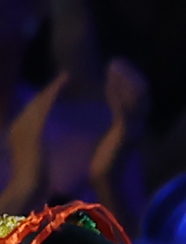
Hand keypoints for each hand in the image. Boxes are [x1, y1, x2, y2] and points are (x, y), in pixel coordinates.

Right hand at [0, 69, 71, 209]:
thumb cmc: (32, 181)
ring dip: (53, 87)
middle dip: (50, 88)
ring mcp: (24, 125)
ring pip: (41, 100)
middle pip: (36, 101)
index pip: (34, 109)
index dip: (46, 97)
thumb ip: (36, 149)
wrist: (26, 188)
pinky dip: (53, 95)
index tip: (57, 88)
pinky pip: (44, 107)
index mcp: (19, 130)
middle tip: (65, 76)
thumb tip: (41, 146)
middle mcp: (19, 124)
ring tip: (66, 77)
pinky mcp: (32, 128)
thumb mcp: (35, 160)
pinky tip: (62, 87)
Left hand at [94, 60, 150, 210]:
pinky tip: (114, 88)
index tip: (115, 62)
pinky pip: (125, 115)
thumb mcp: (108, 131)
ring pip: (134, 102)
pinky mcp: (124, 137)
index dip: (125, 78)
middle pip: (138, 95)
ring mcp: (131, 130)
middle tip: (116, 60)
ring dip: (124, 83)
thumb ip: (111, 114)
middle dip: (128, 76)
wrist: (108, 182)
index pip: (131, 95)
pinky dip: (121, 99)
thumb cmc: (105, 159)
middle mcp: (134, 125)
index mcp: (128, 123)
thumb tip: (110, 93)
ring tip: (115, 67)